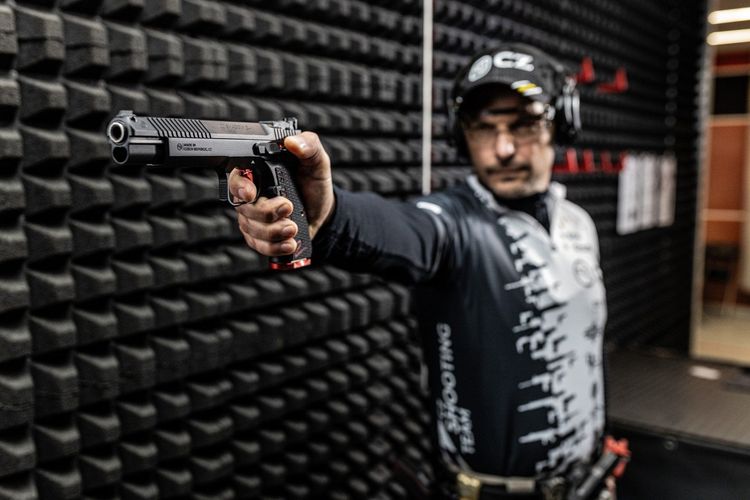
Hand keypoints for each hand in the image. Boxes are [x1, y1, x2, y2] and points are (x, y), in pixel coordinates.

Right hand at [228, 131, 334, 255]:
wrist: (323, 212)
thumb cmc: (314, 184)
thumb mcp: (316, 161)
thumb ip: (308, 145)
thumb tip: (293, 142)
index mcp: (258, 173)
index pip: (236, 177)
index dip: (239, 186)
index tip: (251, 193)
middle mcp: (251, 195)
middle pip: (244, 207)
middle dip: (267, 212)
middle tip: (288, 208)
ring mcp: (253, 218)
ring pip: (251, 229)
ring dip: (274, 232)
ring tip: (293, 228)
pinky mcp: (260, 237)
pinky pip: (258, 246)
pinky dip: (274, 247)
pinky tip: (289, 243)